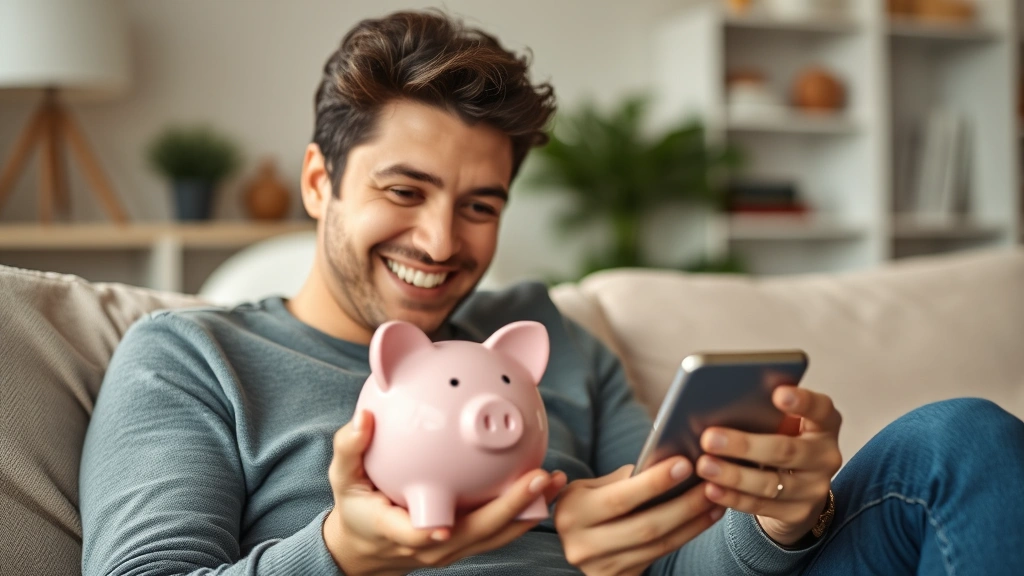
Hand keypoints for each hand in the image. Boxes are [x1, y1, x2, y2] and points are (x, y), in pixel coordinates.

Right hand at [323, 410, 567, 575]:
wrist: (368, 548)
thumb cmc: (357, 506)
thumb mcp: (343, 479)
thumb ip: (350, 449)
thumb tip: (363, 417)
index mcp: (397, 532)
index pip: (416, 535)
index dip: (432, 533)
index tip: (445, 525)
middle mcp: (432, 545)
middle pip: (476, 534)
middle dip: (509, 510)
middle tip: (538, 478)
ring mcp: (454, 548)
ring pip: (497, 535)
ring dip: (528, 510)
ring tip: (556, 478)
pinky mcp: (469, 543)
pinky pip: (500, 528)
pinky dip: (524, 508)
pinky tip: (546, 481)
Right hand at [554, 458, 724, 575]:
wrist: (575, 541)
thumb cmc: (587, 503)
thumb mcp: (590, 487)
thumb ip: (622, 479)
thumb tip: (667, 463)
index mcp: (573, 514)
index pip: (620, 499)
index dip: (654, 483)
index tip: (685, 464)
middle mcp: (584, 546)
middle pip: (646, 527)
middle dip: (684, 505)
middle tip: (711, 484)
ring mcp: (603, 567)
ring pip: (659, 545)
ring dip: (693, 522)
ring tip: (716, 500)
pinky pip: (661, 555)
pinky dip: (687, 534)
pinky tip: (704, 517)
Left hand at [695, 386, 842, 545]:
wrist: (799, 488)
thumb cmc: (782, 439)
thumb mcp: (782, 423)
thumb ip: (764, 411)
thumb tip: (717, 398)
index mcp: (824, 424)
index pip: (820, 408)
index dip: (802, 401)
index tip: (778, 393)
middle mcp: (825, 456)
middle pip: (786, 450)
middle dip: (744, 445)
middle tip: (709, 438)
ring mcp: (814, 488)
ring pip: (771, 483)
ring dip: (733, 475)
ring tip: (704, 465)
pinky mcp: (798, 513)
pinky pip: (761, 506)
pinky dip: (733, 498)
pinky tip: (711, 489)